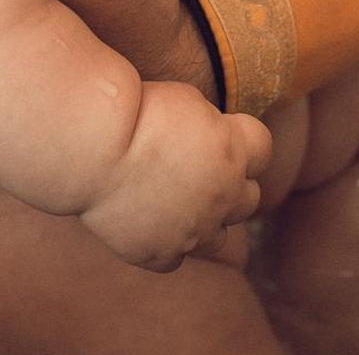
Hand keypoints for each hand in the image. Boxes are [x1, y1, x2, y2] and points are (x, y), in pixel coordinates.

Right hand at [81, 83, 269, 270]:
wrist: (95, 147)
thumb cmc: (138, 111)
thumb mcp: (189, 102)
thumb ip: (213, 128)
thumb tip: (217, 138)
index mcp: (234, 150)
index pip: (263, 149)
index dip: (244, 140)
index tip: (223, 134)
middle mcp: (223, 194)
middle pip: (249, 198)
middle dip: (232, 183)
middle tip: (203, 170)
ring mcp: (194, 230)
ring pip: (220, 236)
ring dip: (208, 220)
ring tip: (180, 201)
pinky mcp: (162, 253)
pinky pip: (177, 256)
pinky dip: (169, 243)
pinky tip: (152, 223)